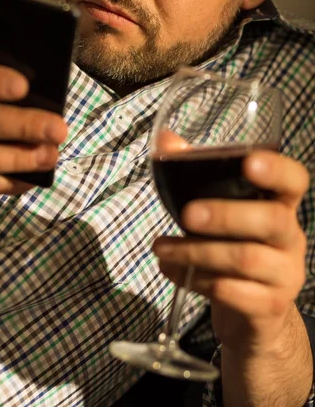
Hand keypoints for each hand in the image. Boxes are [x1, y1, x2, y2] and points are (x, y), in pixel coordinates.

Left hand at [153, 148, 308, 355]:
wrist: (252, 316)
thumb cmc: (231, 247)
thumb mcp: (219, 210)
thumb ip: (198, 174)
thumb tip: (165, 139)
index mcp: (282, 206)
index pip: (295, 181)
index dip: (277, 170)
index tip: (249, 162)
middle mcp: (290, 238)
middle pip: (273, 221)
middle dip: (225, 215)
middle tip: (186, 214)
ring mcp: (285, 275)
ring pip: (246, 259)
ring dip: (196, 251)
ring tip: (161, 248)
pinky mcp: (269, 307)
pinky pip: (233, 293)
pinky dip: (195, 280)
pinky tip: (172, 272)